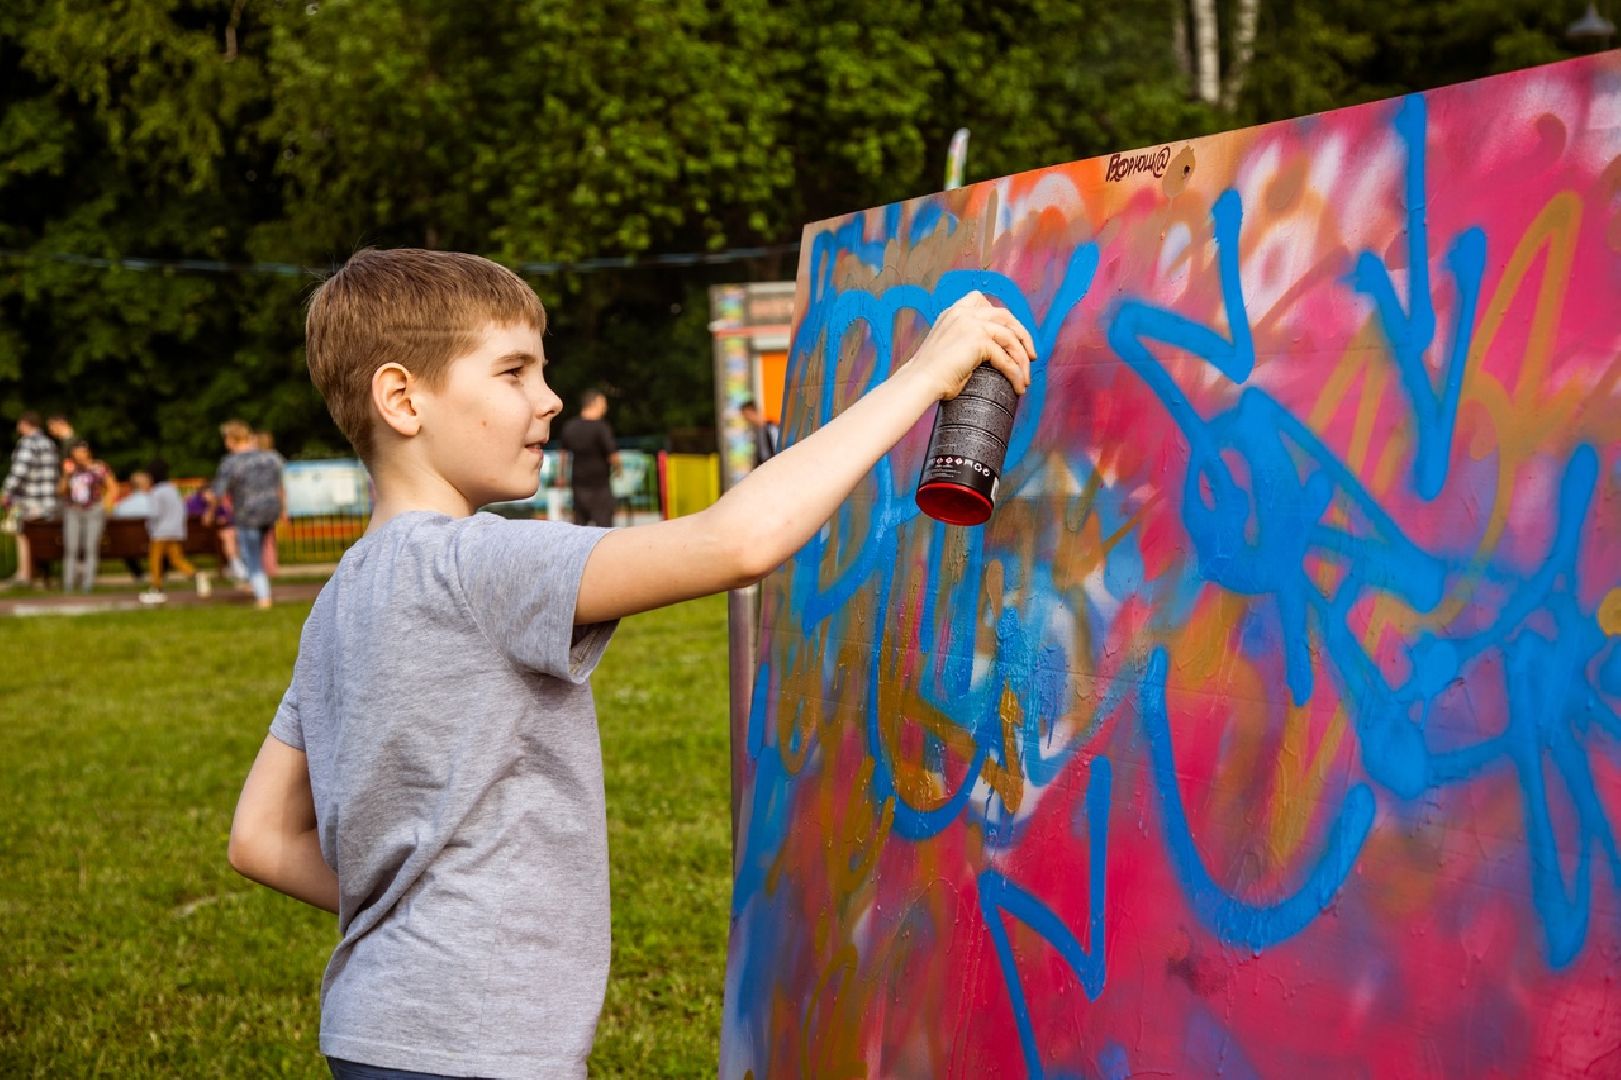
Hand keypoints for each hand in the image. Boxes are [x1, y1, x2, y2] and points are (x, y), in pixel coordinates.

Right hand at [902, 291, 1035, 400]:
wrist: (919, 382)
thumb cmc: (931, 375)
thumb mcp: (948, 349)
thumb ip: (966, 343)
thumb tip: (992, 355)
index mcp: (953, 313)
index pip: (981, 300)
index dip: (1000, 315)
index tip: (1011, 332)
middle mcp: (963, 313)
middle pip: (1005, 315)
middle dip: (1022, 335)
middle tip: (1030, 355)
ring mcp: (971, 324)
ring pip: (1010, 336)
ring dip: (1022, 357)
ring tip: (1026, 377)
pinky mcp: (978, 341)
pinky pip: (1006, 358)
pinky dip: (1015, 374)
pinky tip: (1018, 386)